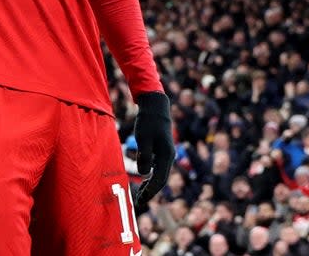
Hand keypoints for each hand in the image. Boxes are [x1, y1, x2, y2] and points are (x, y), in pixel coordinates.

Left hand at [133, 91, 174, 208]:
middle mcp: (169, 157)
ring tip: (139, 194)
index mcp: (166, 155)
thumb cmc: (148, 121)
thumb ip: (144, 155)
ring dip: (149, 184)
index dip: (150, 192)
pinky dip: (149, 174)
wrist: (155, 107)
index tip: (141, 201)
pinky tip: (142, 179)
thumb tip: (143, 173)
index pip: (160, 179)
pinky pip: (156, 167)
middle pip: (160, 179)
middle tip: (139, 202)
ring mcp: (166, 154)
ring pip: (158, 174)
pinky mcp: (161, 150)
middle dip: (150, 191)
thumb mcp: (143, 138)